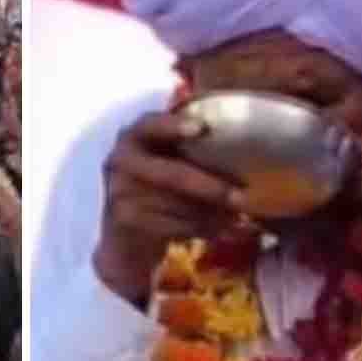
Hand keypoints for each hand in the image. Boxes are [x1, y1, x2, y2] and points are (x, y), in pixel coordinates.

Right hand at [93, 113, 247, 304]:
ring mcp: (119, 191)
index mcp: (133, 137)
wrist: (126, 236)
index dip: (174, 126)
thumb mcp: (168, 163)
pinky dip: (199, 230)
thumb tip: (242, 155)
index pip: (150, 124)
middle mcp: (121, 160)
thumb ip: (191, 151)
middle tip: (241, 198)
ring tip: (238, 218)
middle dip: (210, 187)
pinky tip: (220, 232)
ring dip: (211, 214)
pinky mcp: (124, 219)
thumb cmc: (157, 190)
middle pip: (172, 174)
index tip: (202, 128)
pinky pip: (172, 225)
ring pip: (176, 204)